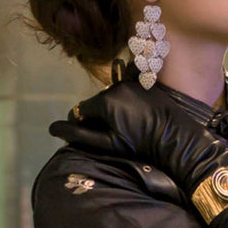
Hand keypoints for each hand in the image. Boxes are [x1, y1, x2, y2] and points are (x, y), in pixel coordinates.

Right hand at [72, 78, 227, 197]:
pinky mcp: (143, 82)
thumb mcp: (107, 144)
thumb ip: (79, 135)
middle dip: (98, 117)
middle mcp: (113, 86)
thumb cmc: (140, 145)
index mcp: (103, 102)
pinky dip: (125, 100)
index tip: (94, 137)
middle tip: (113, 134)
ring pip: (110, 96)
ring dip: (112, 109)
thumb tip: (52, 128)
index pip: (79, 111)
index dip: (82, 125)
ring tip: (127, 126)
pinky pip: (126, 89)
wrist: (174, 137)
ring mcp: (130, 82)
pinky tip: (135, 114)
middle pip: (95, 102)